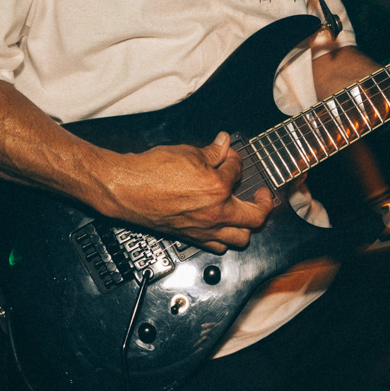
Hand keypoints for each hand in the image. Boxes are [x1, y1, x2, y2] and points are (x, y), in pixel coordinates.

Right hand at [102, 132, 274, 252]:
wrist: (126, 190)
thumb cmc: (150, 172)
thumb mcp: (187, 153)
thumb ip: (212, 151)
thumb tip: (224, 144)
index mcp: (218, 189)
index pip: (238, 171)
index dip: (235, 159)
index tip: (229, 156)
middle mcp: (215, 214)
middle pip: (256, 217)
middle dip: (263, 203)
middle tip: (262, 195)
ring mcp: (203, 229)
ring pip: (241, 239)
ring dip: (247, 227)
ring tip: (247, 215)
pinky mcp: (190, 237)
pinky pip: (218, 246)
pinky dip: (225, 239)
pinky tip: (224, 229)